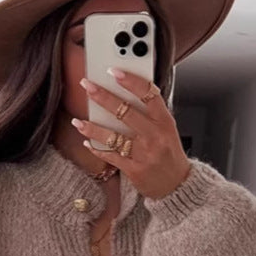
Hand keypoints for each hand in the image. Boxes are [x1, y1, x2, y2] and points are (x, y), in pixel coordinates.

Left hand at [71, 68, 190, 199]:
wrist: (177, 185)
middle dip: (103, 96)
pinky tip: (87, 142)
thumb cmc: (169, 154)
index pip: (148, 95)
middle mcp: (155, 136)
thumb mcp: (167, 130)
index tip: (113, 71)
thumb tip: (126, 93)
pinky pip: (111, 156)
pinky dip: (96, 149)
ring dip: (92, 128)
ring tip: (77, 121)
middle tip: (86, 85)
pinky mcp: (134, 170)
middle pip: (125, 112)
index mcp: (165, 122)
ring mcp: (144, 154)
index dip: (130, 81)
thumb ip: (151, 113)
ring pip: (113, 136)